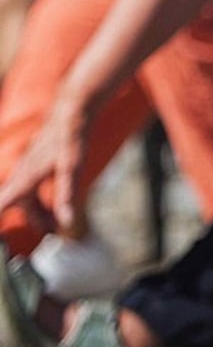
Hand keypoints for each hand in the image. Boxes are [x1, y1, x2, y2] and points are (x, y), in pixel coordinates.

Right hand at [0, 89, 94, 236]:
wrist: (70, 115)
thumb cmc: (69, 140)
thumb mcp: (71, 168)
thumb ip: (67, 195)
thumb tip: (66, 222)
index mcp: (24, 180)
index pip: (1, 205)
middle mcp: (21, 176)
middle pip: (18, 206)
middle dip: (32, 221)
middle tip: (51, 232)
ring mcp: (27, 171)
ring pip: (27, 199)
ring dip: (39, 213)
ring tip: (56, 225)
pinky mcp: (35, 167)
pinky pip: (32, 190)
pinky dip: (41, 202)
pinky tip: (55, 206)